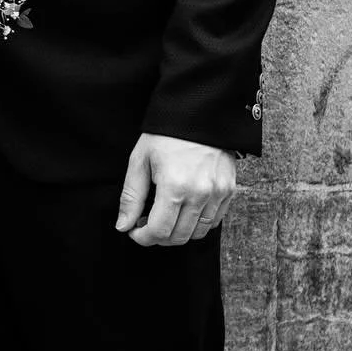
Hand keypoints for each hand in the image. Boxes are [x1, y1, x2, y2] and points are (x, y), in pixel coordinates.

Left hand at [115, 133, 236, 246]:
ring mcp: (218, 193)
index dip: (143, 237)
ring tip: (166, 216)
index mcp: (175, 187)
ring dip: (179, 232)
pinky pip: (214, 221)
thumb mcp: (140, 160)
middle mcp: (200, 194)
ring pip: (198, 233)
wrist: (198, 112)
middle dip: (159, 237)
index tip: (134, 231)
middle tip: (147, 223)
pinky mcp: (229, 189)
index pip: (159, 231)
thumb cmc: (165, 135)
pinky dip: (198, 223)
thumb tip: (123, 226)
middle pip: (179, 237)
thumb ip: (131, 197)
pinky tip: (185, 210)